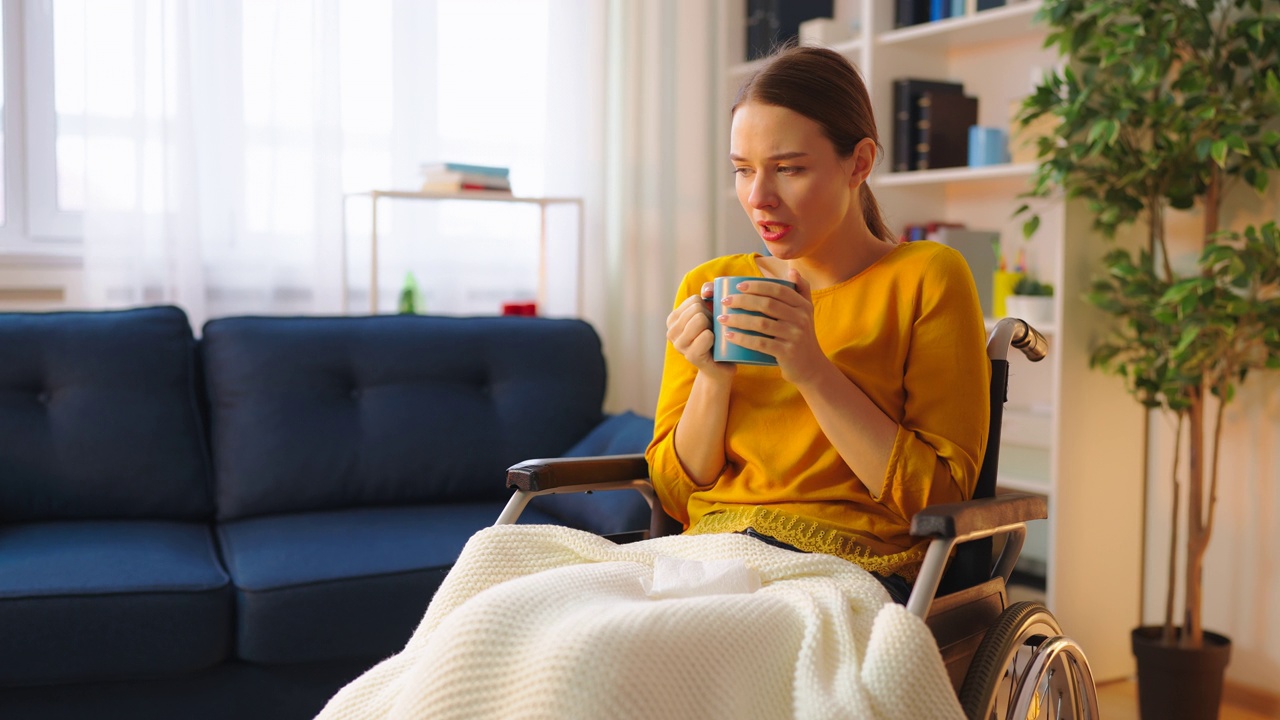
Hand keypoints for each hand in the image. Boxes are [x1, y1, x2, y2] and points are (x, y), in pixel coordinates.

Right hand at [666, 282, 733, 378]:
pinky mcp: (690, 356)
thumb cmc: (717, 337)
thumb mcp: (712, 313)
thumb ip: (709, 295)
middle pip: (697, 309)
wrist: (721, 366)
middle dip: (711, 317)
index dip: (708, 308)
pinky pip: (706, 336)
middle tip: (713, 331)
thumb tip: (707, 291)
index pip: (695, 300)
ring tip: (713, 337)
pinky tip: (714, 346)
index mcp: (673, 319)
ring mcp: (679, 345)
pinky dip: (714, 338)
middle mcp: (671, 331)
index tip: (709, 321)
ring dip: (713, 327)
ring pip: (700, 319)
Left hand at [717, 269, 827, 384]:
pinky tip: (729, 335)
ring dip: (738, 320)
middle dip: (742, 301)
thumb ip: (802, 289)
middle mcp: (800, 318)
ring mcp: (794, 336)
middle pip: (767, 304)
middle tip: (725, 301)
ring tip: (721, 318)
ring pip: (761, 324)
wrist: (810, 367)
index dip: (757, 286)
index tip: (738, 286)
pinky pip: (760, 344)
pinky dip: (743, 339)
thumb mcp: (806, 312)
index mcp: (802, 305)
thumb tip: (791, 271)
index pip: (778, 290)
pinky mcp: (786, 353)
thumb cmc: (802, 336)